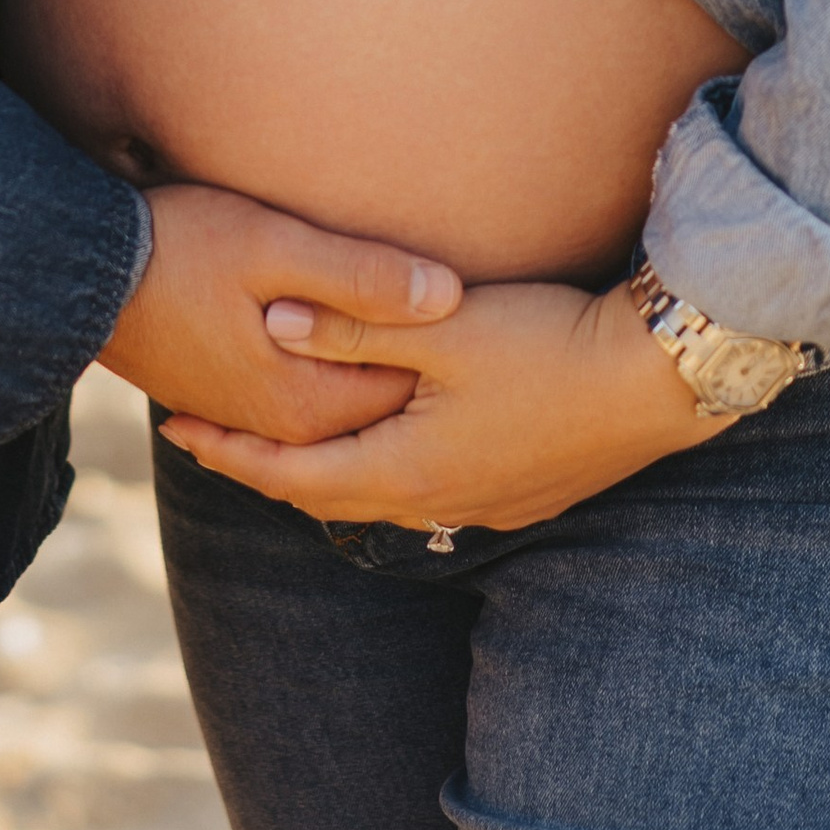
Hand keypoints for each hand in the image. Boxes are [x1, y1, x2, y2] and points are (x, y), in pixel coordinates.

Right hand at [98, 182, 459, 446]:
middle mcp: (284, 427)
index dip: (445, 346)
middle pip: (380, 403)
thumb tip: (448, 295)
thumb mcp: (274, 245)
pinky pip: (306, 395)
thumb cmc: (179, 246)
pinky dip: (335, 371)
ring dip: (375, 364)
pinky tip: (355, 337)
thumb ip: (360, 275)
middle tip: (465, 305)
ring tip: (415, 318)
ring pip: (343, 401)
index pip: (411, 389)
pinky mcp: (231, 398)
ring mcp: (254, 418)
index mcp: (306, 404)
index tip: (473, 297)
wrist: (80, 271)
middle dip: (420, 362)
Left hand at [159, 271, 730, 532]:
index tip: (174, 427)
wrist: (655, 382)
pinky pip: (423, 489)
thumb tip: (268, 326)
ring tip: (283, 438)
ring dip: (325, 467)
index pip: (290, 473)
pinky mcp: (519, 493)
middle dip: (265, 463)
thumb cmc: (547, 345)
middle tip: (210, 436)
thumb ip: (351, 325)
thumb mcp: (440, 328)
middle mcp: (437, 502)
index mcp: (405, 471)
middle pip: (326, 492)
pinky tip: (380, 441)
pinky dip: (379, 466)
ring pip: (376, 494)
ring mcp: (482, 504)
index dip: (229, 451)